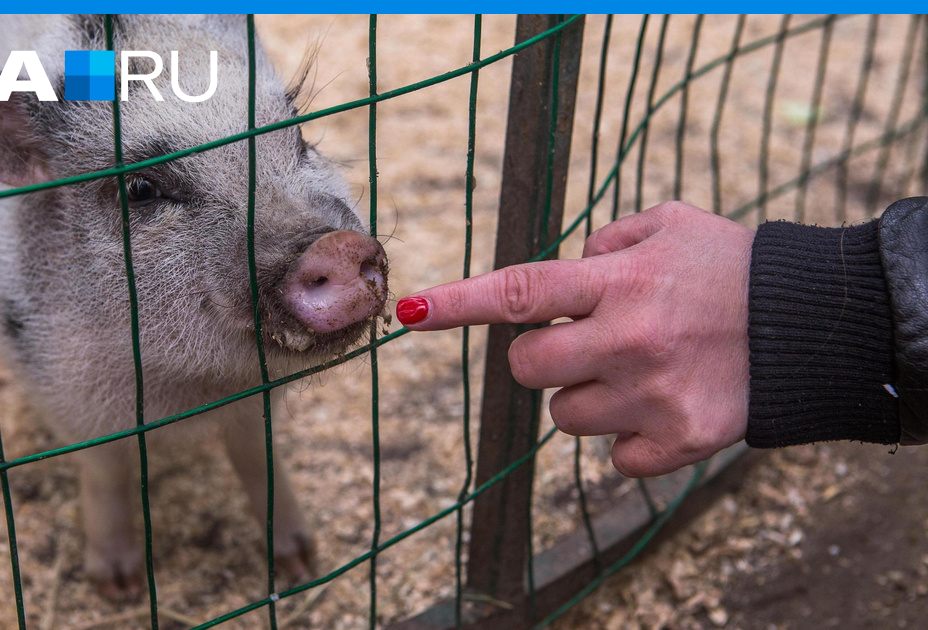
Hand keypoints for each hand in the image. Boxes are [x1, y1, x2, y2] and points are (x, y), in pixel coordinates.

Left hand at [397, 202, 753, 476]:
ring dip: (588, 395)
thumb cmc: (730, 267)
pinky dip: (630, 437)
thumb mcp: (670, 224)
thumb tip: (565, 267)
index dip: (458, 302)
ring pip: (565, 415)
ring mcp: (652, 395)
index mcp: (619, 281)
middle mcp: (628, 338)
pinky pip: (614, 456)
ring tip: (641, 370)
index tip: (411, 311)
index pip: (520, 292)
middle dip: (539, 357)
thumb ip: (606, 241)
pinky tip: (664, 404)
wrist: (815, 326)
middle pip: (526, 368)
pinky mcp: (679, 440)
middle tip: (584, 342)